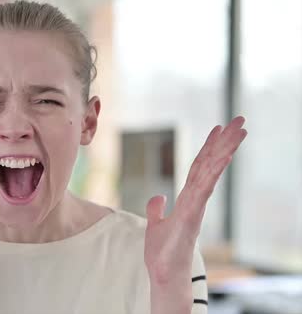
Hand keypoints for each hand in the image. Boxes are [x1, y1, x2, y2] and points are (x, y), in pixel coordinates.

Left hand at [143, 116, 246, 310]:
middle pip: (210, 164)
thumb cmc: (162, 252)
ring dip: (224, 149)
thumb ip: (157, 209)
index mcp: (188, 198)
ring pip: (211, 171)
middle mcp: (195, 198)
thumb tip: (159, 196)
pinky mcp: (192, 214)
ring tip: (238, 130)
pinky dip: (213, 171)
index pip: (199, 167)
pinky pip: (204, 188)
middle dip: (224, 142)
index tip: (218, 129)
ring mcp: (196, 205)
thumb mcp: (155, 224)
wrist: (163, 273)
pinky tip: (223, 155)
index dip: (208, 148)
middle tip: (239, 121)